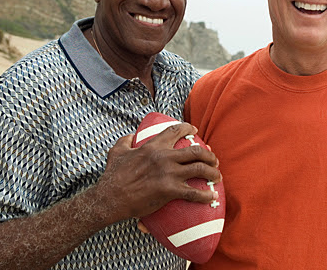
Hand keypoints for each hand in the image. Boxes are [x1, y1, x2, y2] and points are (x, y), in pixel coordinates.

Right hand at [92, 122, 220, 224]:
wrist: (109, 198)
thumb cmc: (112, 176)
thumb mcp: (117, 151)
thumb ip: (126, 140)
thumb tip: (132, 136)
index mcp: (153, 146)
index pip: (175, 131)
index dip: (188, 128)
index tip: (195, 130)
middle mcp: (164, 157)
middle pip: (196, 151)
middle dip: (209, 154)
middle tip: (213, 159)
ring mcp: (168, 174)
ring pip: (200, 169)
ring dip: (213, 172)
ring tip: (217, 176)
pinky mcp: (170, 191)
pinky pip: (194, 193)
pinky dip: (206, 196)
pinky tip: (212, 197)